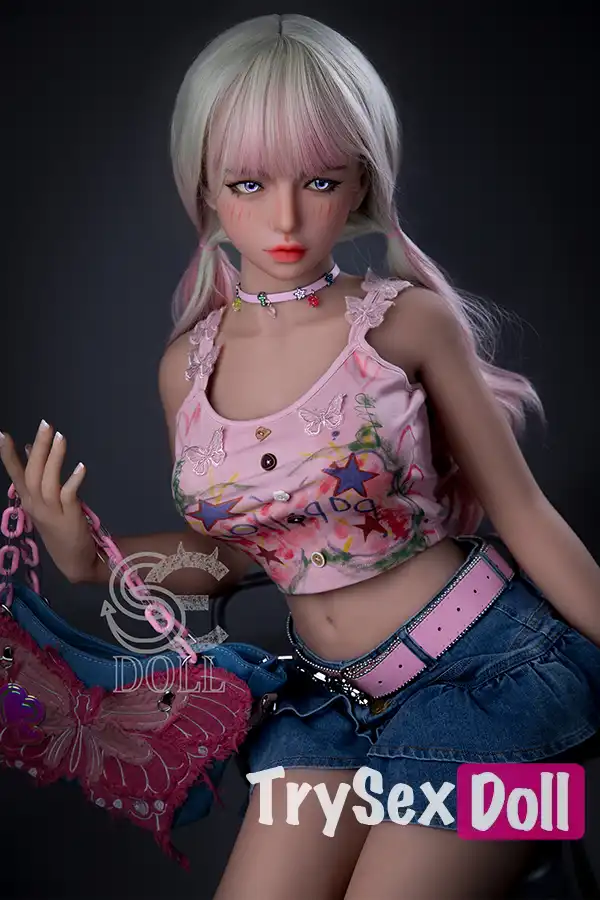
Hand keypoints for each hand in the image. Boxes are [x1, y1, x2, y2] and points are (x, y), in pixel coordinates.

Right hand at [0, 419, 98, 582]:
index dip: (8, 455)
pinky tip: (81, 467)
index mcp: (28, 500)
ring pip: (48, 482)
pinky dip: (74, 481)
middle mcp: (35, 505)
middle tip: (46, 424)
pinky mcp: (69, 517)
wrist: (74, 559)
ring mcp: (51, 512)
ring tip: (61, 437)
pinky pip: (69, 496)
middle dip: (39, 448)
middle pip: (33, 473)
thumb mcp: (42, 501)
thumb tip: (28, 447)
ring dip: (55, 458)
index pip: (15, 474)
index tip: (2, 435)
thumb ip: (36, 476)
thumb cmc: (58, 526)